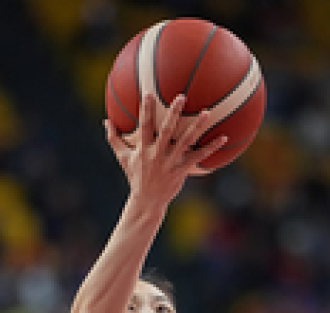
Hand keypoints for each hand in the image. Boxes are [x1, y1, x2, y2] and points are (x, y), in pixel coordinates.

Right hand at [104, 93, 227, 206]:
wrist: (147, 201)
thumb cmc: (135, 177)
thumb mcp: (123, 158)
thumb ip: (114, 139)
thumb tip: (105, 121)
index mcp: (143, 149)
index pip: (144, 126)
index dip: (146, 111)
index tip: (148, 94)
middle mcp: (158, 154)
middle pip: (167, 131)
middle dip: (174, 113)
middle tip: (181, 96)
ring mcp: (171, 162)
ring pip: (186, 142)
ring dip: (197, 127)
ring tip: (207, 113)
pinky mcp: (182, 170)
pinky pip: (199, 156)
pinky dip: (212, 147)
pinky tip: (224, 137)